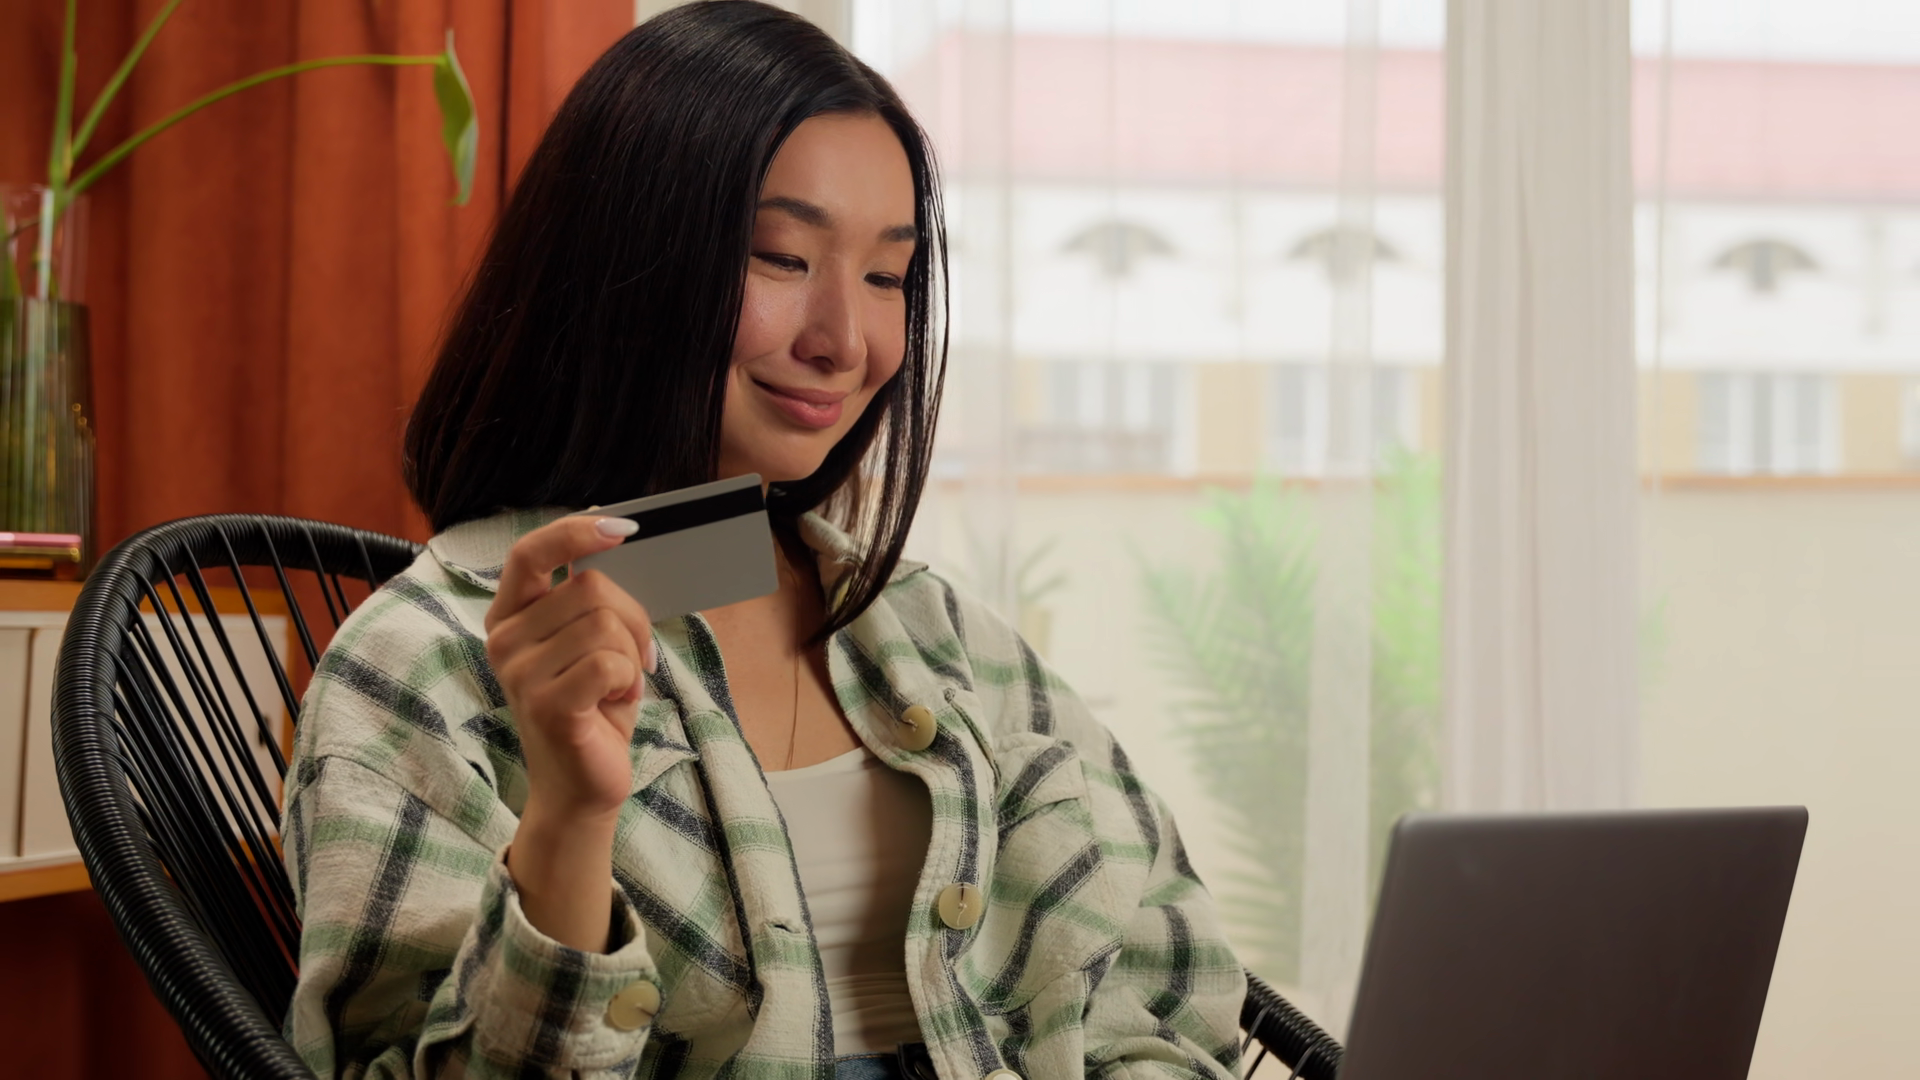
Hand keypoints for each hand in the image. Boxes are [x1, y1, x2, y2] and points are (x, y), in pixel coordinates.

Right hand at [484, 514, 653, 823]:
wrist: (582, 785)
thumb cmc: (592, 706)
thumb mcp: (590, 640)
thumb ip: (591, 596)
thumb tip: (615, 530)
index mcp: (510, 615)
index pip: (530, 552)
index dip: (575, 532)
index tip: (621, 527)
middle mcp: (504, 639)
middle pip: (590, 587)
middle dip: (632, 619)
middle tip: (634, 657)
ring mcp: (519, 673)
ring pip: (606, 625)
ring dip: (631, 657)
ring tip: (616, 686)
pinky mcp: (545, 704)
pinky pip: (609, 663)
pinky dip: (628, 681)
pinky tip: (613, 703)